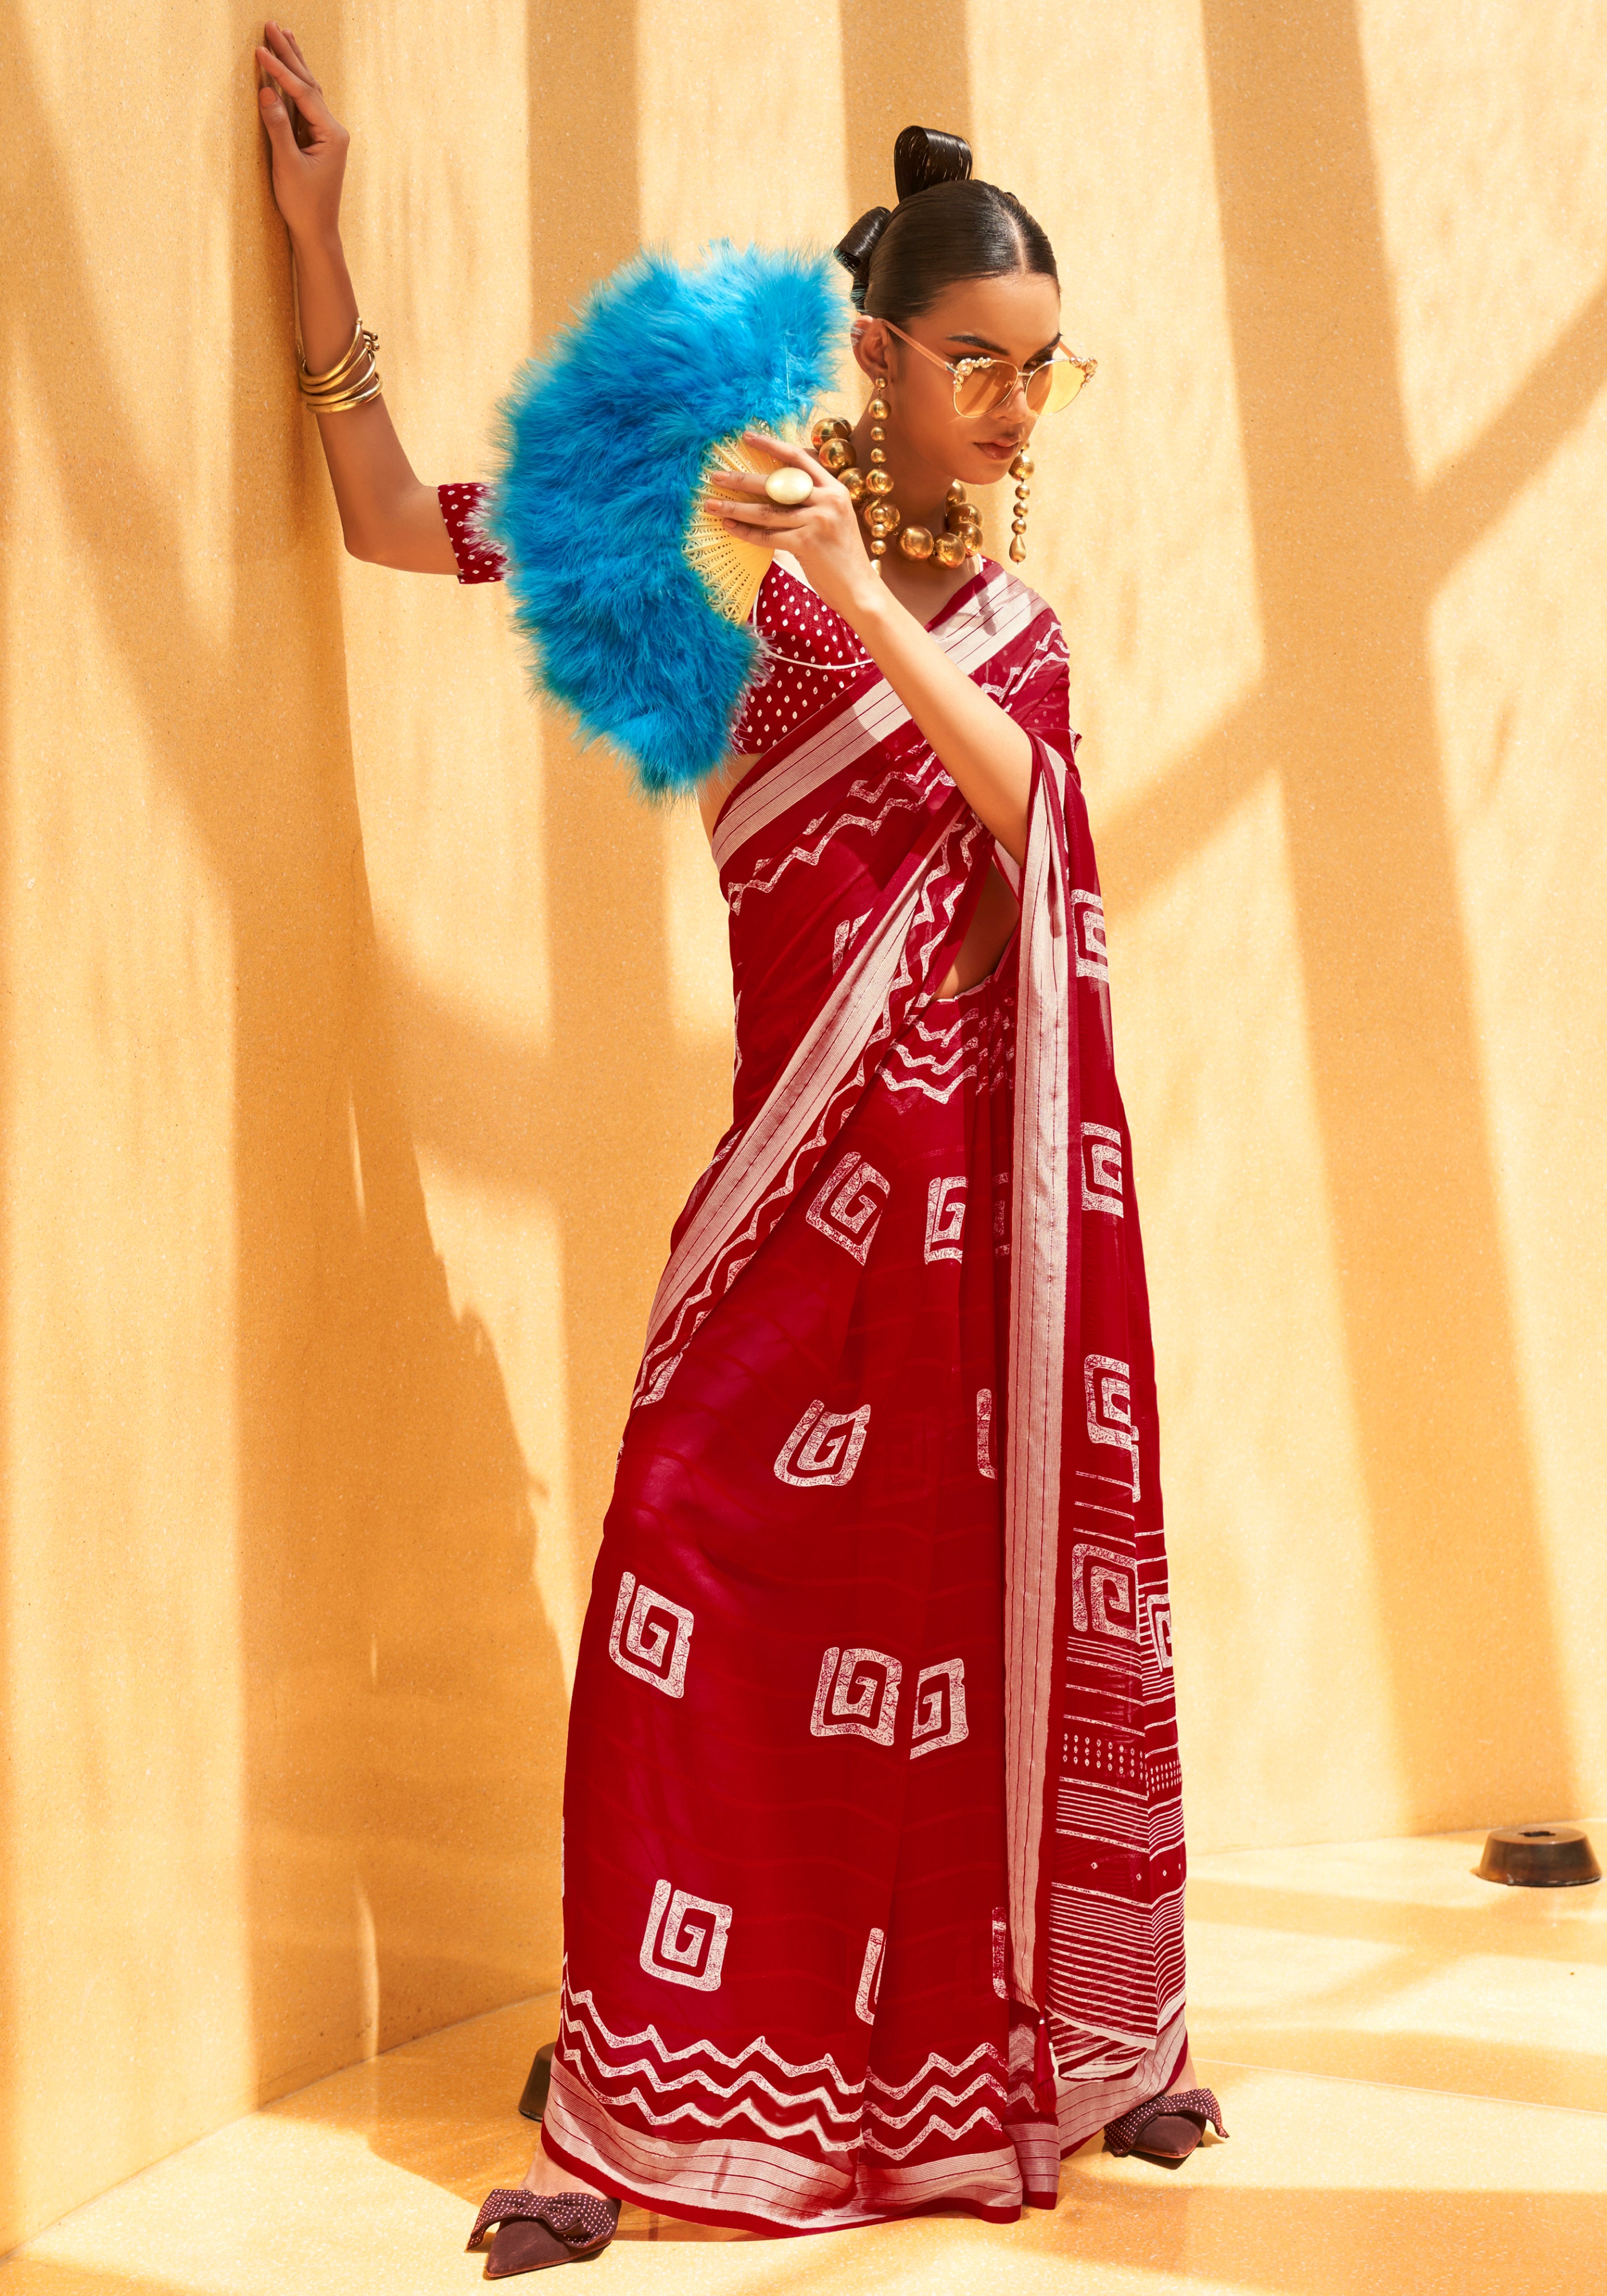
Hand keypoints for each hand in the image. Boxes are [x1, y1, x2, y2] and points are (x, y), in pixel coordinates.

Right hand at [256, 23, 349, 248]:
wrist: (317, 232)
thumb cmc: (303, 204)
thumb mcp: (287, 165)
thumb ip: (278, 127)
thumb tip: (266, 92)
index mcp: (331, 134)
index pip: (303, 93)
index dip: (280, 70)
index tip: (259, 49)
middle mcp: (334, 130)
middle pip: (310, 84)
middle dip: (290, 55)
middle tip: (272, 25)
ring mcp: (328, 135)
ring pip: (310, 91)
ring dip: (295, 63)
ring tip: (283, 36)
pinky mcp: (319, 141)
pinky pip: (306, 104)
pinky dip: (294, 84)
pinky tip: (289, 70)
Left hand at [705, 434, 879, 627]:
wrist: (859, 588)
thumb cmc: (841, 555)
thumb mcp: (833, 519)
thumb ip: (811, 502)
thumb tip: (774, 492)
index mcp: (834, 489)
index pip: (798, 458)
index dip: (771, 445)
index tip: (747, 436)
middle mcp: (827, 500)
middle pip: (776, 483)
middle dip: (741, 480)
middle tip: (715, 477)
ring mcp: (818, 521)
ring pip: (766, 511)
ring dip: (735, 507)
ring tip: (711, 504)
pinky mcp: (807, 543)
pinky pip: (768, 536)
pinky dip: (746, 532)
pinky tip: (729, 526)